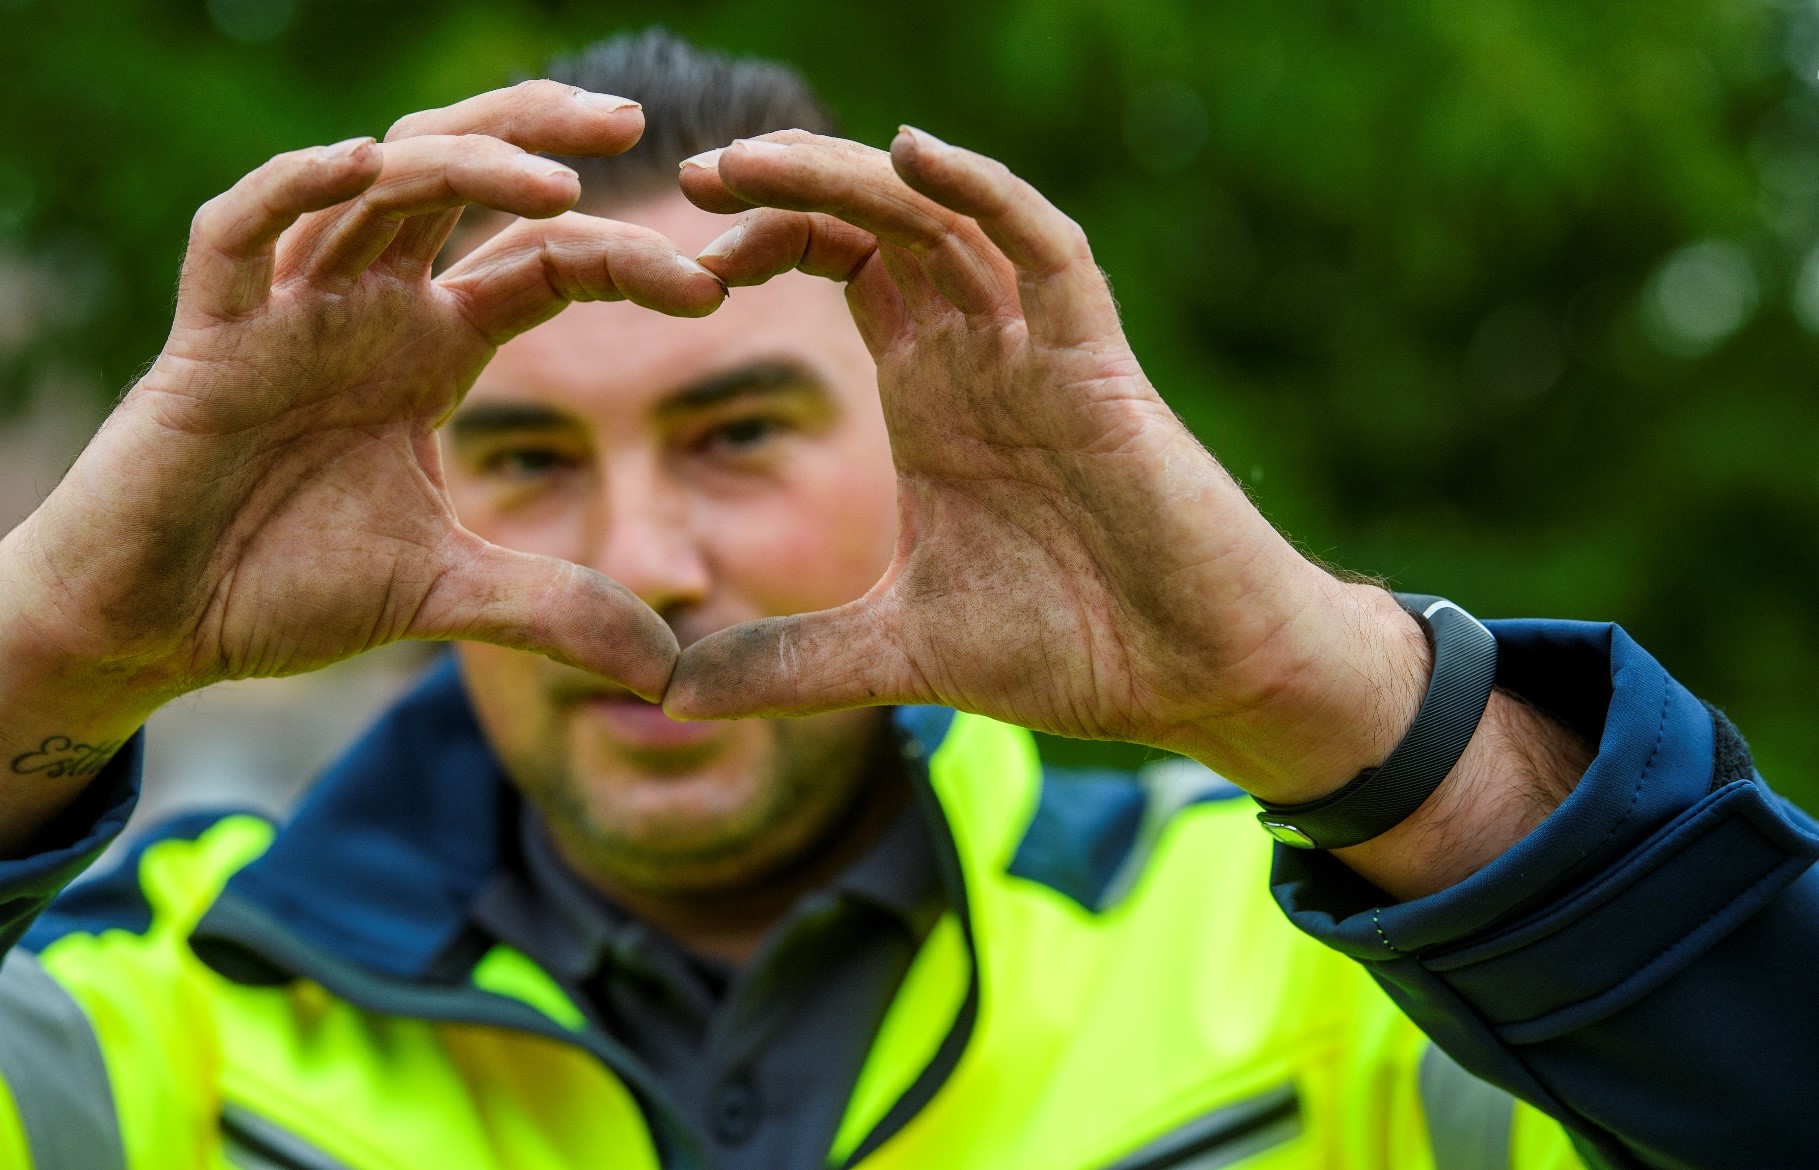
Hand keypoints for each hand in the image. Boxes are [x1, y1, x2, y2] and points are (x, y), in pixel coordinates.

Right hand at [0, 82, 724, 722]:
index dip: (625, 260)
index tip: (711, 287)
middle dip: (542, 135)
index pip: (545, 264)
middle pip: (462, 178)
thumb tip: (667, 671)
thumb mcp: (448, 593)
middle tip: (634, 122)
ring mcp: (290, 310)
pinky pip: (242, 232)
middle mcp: (369, 307)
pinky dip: (297, 189)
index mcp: (432, 348)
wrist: (156, 626)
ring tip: (555, 176)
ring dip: (460, 162)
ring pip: (374, 185)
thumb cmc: (283, 585)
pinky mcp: (209, 337)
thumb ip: (552, 611)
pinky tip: (367, 164)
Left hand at [662, 129, 1430, 803]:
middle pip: (879, 222)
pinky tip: (912, 156)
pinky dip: (985, 197)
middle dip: (789, 186)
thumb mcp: (897, 653)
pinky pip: (1045, 252)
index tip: (676, 266)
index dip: (765, 242)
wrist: (1196, 679)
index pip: (841, 268)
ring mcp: (1041, 352)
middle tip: (697, 177)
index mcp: (931, 395)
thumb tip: (673, 697)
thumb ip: (791, 663)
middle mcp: (980, 354)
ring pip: (945, 219)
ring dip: (853, 178)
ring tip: (758, 159)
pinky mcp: (1100, 369)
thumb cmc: (1073, 648)